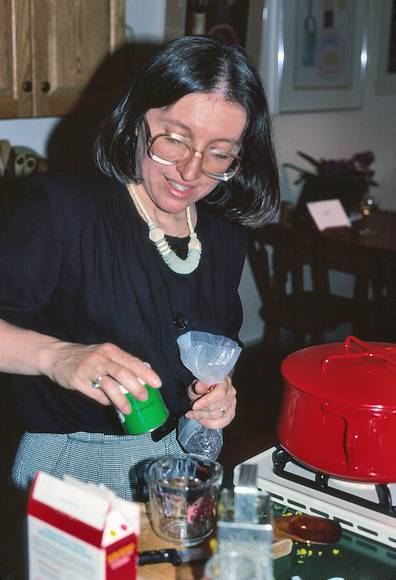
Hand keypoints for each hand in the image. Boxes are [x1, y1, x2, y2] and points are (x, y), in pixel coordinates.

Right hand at [40, 341, 161, 413]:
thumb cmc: (86, 356)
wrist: (56, 355)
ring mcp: (88, 370)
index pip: (132, 361)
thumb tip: (142, 376)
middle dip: (136, 387)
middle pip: (122, 373)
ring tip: (129, 409)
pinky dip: (104, 400)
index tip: (157, 383)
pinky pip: (95, 394)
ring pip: (109, 385)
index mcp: (110, 350)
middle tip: (144, 397)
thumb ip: (121, 363)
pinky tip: (109, 404)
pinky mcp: (78, 381)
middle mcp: (100, 358)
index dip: (146, 373)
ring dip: (121, 399)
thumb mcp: (104, 353)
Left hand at [185, 375, 235, 428]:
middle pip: (218, 407)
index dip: (207, 401)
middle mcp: (231, 392)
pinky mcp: (231, 412)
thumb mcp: (196, 385)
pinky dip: (211, 424)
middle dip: (201, 412)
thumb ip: (198, 387)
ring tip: (194, 415)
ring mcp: (232, 403)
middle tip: (190, 412)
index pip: (219, 394)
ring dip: (203, 417)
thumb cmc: (201, 387)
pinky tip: (202, 421)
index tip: (194, 406)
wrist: (205, 390)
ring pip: (219, 415)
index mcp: (224, 381)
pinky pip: (223, 422)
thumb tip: (198, 386)